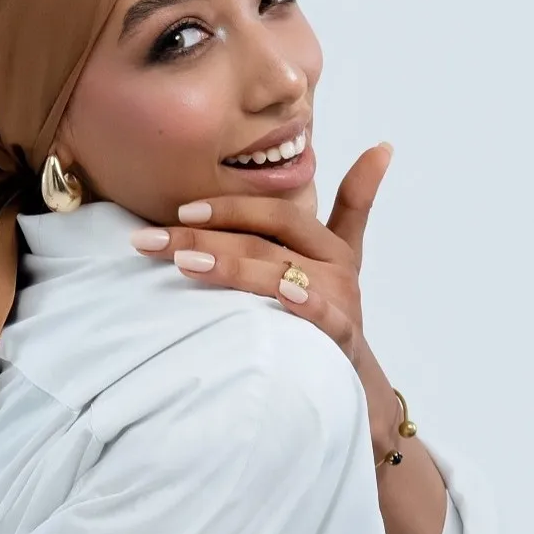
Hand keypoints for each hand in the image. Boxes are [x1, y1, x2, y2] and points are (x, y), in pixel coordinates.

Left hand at [129, 142, 400, 454]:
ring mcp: (340, 304)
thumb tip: (382, 146)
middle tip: (151, 239)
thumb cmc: (334, 313)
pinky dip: (304, 306)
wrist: (358, 386)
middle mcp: (335, 269)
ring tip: (183, 262)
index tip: (181, 211)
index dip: (229, 208)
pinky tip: (279, 298)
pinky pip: (322, 319)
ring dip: (232, 267)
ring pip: (279, 276)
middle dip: (203, 238)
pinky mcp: (342, 341)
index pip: (275, 214)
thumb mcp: (345, 258)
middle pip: (263, 242)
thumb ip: (355, 204)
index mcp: (328, 246)